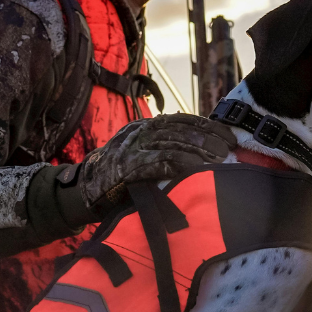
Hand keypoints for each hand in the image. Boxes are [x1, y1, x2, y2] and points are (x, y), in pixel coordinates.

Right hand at [23, 114, 235, 239]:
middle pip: (178, 129)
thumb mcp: (140, 156)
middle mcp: (137, 132)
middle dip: (206, 138)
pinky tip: (195, 170)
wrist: (84, 192)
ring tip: (218, 160)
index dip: (206, 126)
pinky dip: (178, 164)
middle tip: (227, 149)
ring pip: (171, 143)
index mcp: (142, 126)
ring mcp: (130, 148)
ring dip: (198, 151)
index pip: (180, 119)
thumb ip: (163, 150)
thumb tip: (201, 153)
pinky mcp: (126, 166)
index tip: (227, 136)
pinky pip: (157, 162)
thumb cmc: (117, 179)